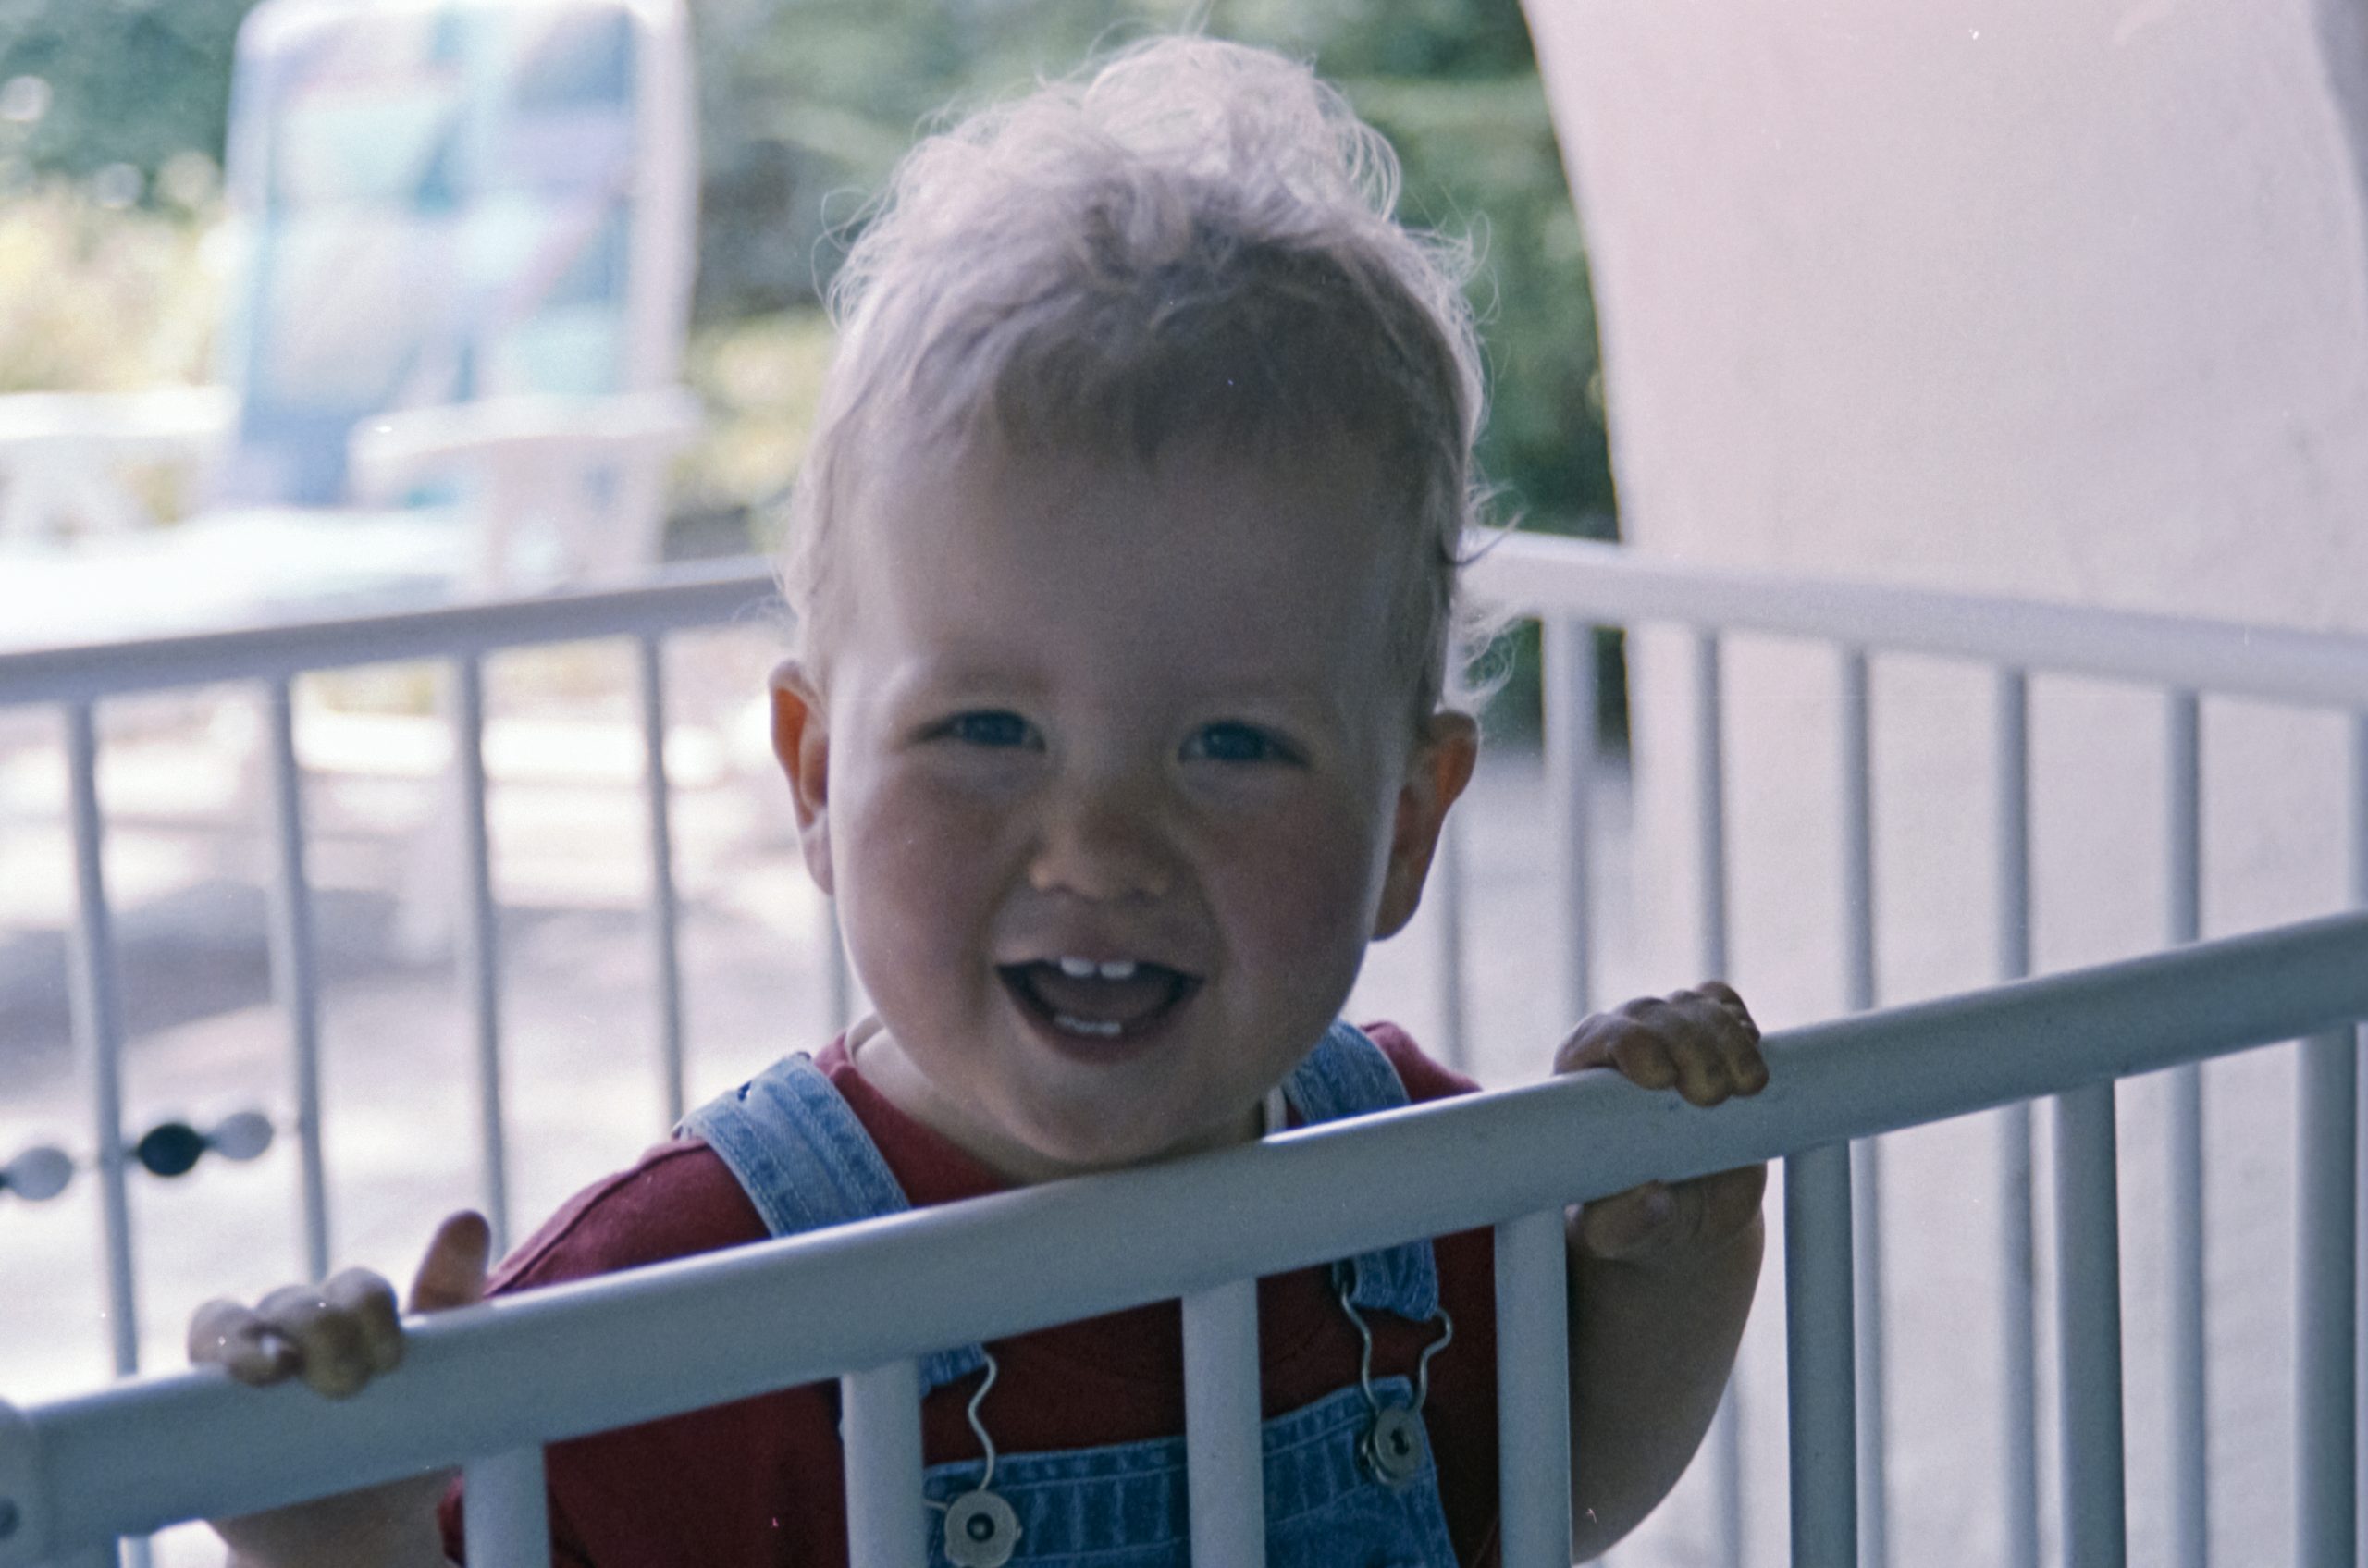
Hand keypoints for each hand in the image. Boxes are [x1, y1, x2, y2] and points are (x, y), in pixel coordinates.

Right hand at [189, 1211, 490, 1567]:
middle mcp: (298, 1325)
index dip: (371, 1311)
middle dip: (323, 1334)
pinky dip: (214, 1352)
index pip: (358, 1287)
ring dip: (255, 1341)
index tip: (392, 1359)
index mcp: (355, 1313)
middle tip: (347, 1386)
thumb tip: (467, 1217)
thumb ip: (453, 1300)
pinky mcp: (205, 1396)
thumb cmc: (401, 1443)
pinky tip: (236, 1372)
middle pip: (299, 1302)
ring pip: (236, 1319)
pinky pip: (200, 1349)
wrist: (350, 1531)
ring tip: (277, 1371)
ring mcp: (249, 1357)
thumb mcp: (443, 1381)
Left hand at [1554, 983, 1768, 1265]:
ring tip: (1746, 1088)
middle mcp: (1622, 1046)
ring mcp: (1668, 1035)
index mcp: (1581, 1081)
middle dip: (1688, 1046)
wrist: (1687, 1214)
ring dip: (1726, 1038)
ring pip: (1694, 1007)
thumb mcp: (1619, 1235)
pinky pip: (1724, 1005)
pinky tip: (1754, 1057)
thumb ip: (1623, 1224)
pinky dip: (1741, 1023)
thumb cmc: (1633, 1220)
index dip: (1629, 1044)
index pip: (1600, 1038)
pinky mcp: (1711, 1037)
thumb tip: (1651, 1199)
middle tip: (1712, 1098)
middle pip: (1653, 1016)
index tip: (1659, 1078)